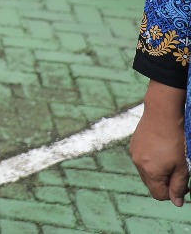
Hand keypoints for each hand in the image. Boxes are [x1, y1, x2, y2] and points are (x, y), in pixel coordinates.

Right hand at [131, 81, 188, 205]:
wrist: (161, 114)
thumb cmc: (175, 140)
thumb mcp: (182, 166)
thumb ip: (179, 186)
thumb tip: (176, 203)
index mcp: (151, 173)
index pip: (159, 195)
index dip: (172, 194)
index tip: (183, 185)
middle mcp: (138, 165)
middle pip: (151, 184)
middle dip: (165, 183)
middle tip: (179, 172)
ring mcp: (134, 154)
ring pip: (146, 172)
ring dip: (158, 171)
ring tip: (169, 159)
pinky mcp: (133, 144)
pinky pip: (142, 160)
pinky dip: (151, 160)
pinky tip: (160, 150)